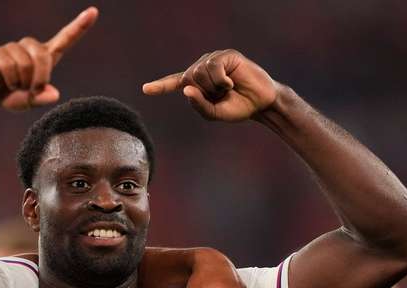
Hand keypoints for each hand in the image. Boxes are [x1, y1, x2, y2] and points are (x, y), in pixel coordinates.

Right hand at [0, 7, 97, 110]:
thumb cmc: (13, 95)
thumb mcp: (29, 102)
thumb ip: (42, 99)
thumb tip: (53, 95)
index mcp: (45, 56)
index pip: (65, 38)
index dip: (79, 26)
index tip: (94, 12)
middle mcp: (29, 48)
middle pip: (43, 56)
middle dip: (41, 78)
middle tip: (34, 91)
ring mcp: (12, 48)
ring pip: (25, 63)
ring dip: (23, 82)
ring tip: (17, 88)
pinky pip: (9, 66)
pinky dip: (11, 80)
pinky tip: (8, 84)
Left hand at [142, 50, 276, 121]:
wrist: (260, 103)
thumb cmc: (238, 107)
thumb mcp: (214, 113)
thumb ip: (198, 105)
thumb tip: (186, 89)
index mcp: (196, 83)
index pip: (175, 83)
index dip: (160, 86)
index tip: (146, 89)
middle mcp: (201, 68)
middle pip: (188, 80)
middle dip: (205, 92)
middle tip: (222, 95)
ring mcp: (213, 60)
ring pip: (199, 73)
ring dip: (214, 87)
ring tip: (228, 88)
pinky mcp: (226, 55)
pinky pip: (213, 67)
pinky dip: (221, 80)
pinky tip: (232, 82)